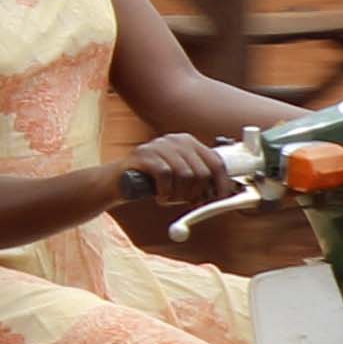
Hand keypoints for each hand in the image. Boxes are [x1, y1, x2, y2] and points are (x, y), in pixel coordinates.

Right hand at [112, 132, 232, 206]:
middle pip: (202, 171)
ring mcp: (159, 145)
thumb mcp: (180, 180)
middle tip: (189, 203)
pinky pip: (165, 176)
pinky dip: (165, 193)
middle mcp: (175, 140)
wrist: (118, 182)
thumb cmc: (154, 183)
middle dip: (198, 194)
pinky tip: (159, 197)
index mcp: (188, 143)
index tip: (222, 200)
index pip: (216, 161)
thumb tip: (224, 195)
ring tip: (169, 198)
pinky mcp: (144, 155)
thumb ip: (200, 182)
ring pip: (185, 175)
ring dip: (179, 195)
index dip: (222, 183)